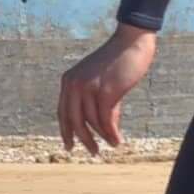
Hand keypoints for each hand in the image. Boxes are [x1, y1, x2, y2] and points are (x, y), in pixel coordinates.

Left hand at [59, 26, 156, 153]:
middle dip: (83, 139)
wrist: (131, 41)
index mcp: (68, 80)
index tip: (69, 145)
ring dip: (103, 136)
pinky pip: (105, 120)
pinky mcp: (105, 91)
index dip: (66, 131)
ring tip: (113, 144)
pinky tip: (117, 140)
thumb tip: (104, 128)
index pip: (62, 112)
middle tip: (93, 152)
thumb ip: (98, 101)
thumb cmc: (118, 61)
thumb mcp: (101, 81)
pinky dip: (111, 133)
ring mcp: (88, 87)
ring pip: (92, 122)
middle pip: (74, 121)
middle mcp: (74, 84)